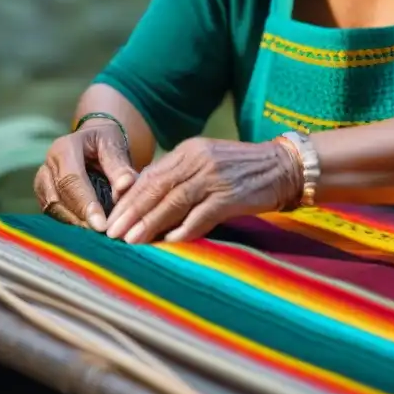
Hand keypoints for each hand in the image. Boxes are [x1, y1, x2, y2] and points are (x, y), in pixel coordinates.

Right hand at [34, 121, 138, 230]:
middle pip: (58, 199)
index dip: (85, 204)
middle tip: (102, 235)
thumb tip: (125, 186)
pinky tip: (88, 233)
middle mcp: (47, 166)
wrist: (91, 140)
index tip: (102, 225)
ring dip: (74, 224)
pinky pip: (54, 214)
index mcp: (63, 149)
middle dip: (80, 219)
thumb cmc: (104, 141)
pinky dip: (71, 223)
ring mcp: (42, 183)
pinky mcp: (43, 197)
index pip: (71, 180)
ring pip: (53, 210)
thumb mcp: (114, 144)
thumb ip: (119, 166)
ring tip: (97, 237)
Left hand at [105, 137, 301, 243]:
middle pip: (156, 188)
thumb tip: (146, 198)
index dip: (128, 198)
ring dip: (150, 223)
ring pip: (173, 202)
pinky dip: (184, 229)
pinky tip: (169, 242)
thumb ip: (179, 176)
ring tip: (131, 241)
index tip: (110, 217)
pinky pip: (202, 215)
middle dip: (131, 212)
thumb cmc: (241, 168)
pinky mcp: (231, 196)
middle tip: (111, 233)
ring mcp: (214, 178)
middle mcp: (198, 161)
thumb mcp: (206, 162)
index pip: (150, 175)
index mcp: (188, 151)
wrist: (283, 166)